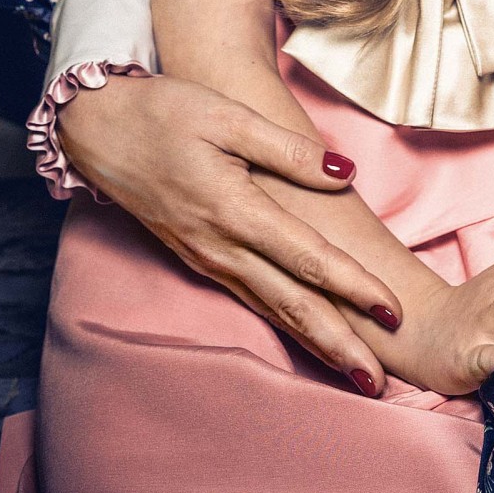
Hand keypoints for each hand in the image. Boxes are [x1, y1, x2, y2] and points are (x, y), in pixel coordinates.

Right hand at [57, 72, 404, 381]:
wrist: (100, 128)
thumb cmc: (167, 112)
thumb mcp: (230, 116)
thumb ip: (289, 149)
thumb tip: (346, 173)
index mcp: (235, 211)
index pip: (308, 257)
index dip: (353, 286)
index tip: (393, 310)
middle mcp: (221, 247)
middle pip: (291, 304)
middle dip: (339, 343)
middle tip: (380, 380)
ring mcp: (207, 257)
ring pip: (271, 309)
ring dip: (314, 343)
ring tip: (353, 371)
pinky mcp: (198, 257)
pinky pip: (250, 299)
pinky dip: (284, 324)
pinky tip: (304, 334)